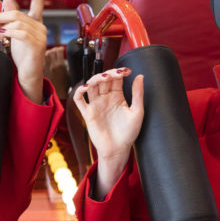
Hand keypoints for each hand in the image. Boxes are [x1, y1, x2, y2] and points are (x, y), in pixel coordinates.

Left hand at [0, 0, 46, 102]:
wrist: (28, 74)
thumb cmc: (23, 56)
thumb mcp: (14, 33)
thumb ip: (12, 17)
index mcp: (36, 23)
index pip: (38, 2)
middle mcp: (41, 28)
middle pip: (18, 14)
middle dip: (0, 15)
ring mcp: (41, 36)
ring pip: (19, 22)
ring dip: (3, 25)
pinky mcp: (37, 45)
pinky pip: (21, 33)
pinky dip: (9, 33)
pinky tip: (3, 36)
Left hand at [43, 46, 69, 100]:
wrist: (57, 94)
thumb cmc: (64, 86)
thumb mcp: (69, 74)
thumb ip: (67, 66)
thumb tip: (66, 59)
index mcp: (61, 65)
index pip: (58, 50)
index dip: (60, 48)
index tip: (60, 49)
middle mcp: (52, 65)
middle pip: (51, 51)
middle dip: (53, 50)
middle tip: (55, 52)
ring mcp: (46, 68)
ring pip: (45, 54)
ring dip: (47, 53)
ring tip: (49, 55)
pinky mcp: (41, 71)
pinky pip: (41, 61)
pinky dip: (42, 59)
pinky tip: (44, 61)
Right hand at [72, 68, 144, 196]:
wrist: (119, 150)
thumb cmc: (129, 133)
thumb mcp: (137, 112)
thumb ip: (137, 94)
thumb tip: (140, 76)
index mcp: (117, 96)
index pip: (115, 79)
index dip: (119, 72)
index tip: (127, 71)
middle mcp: (105, 98)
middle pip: (103, 80)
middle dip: (108, 74)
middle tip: (116, 73)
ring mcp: (95, 105)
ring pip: (91, 86)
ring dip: (95, 79)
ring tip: (103, 77)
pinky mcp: (87, 113)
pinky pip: (79, 100)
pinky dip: (79, 91)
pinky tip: (85, 87)